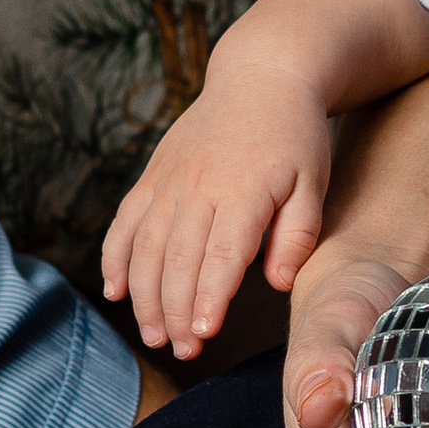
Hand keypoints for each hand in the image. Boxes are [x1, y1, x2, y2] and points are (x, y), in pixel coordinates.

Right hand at [103, 41, 331, 358]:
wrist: (260, 77)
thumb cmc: (295, 136)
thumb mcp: (314, 181)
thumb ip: (298, 234)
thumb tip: (278, 284)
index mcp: (243, 192)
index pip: (221, 256)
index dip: (207, 298)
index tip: (203, 334)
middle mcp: (198, 187)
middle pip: (177, 260)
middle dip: (175, 311)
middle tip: (182, 350)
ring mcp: (169, 181)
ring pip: (145, 248)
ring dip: (144, 296)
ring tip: (154, 335)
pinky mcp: (152, 176)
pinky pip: (125, 222)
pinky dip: (115, 258)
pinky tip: (115, 292)